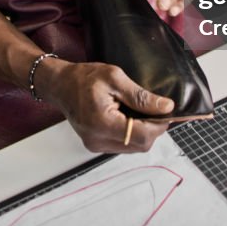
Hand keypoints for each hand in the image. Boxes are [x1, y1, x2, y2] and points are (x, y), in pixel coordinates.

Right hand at [38, 60, 174, 152]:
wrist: (60, 85)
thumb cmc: (84, 78)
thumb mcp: (115, 78)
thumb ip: (141, 96)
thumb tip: (166, 107)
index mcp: (102, 123)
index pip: (142, 136)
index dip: (159, 125)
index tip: (165, 111)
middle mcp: (98, 140)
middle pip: (140, 145)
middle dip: (152, 129)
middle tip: (154, 109)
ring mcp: (96, 146)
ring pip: (133, 147)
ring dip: (143, 132)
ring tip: (139, 111)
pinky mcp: (96, 146)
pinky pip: (123, 145)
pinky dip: (131, 134)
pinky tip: (128, 117)